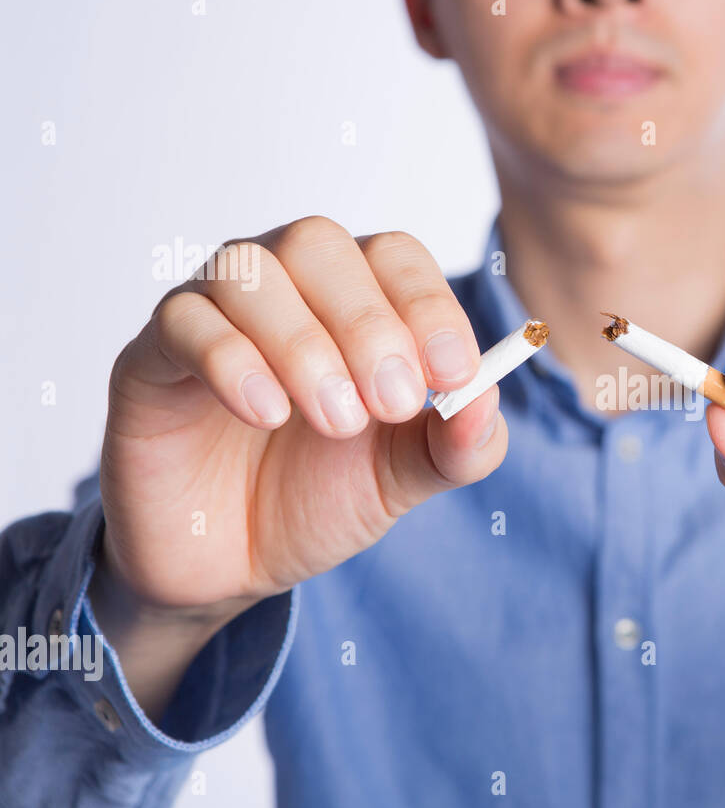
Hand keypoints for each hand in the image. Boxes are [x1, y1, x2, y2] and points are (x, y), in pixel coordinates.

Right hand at [100, 217, 505, 622]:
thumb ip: (459, 442)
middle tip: (395, 402)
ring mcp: (212, 312)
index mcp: (354, 299)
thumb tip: (490, 395)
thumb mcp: (406, 476)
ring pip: (249, 272)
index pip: (395, 256)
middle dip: (369, 323)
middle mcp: (282, 285)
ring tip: (336, 421)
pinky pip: (184, 321)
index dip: (428, 305)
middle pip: (319, 244)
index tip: (454, 373)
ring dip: (304, 344)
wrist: (234, 563)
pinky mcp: (152, 356)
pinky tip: (267, 414)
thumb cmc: (320, 495)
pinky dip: (232, 361)